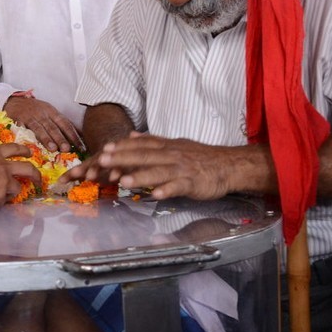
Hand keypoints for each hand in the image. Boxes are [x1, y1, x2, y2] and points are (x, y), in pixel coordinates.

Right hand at [0, 142, 40, 210]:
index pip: (13, 148)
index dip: (23, 151)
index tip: (29, 154)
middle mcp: (3, 165)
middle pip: (27, 167)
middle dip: (35, 173)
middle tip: (37, 178)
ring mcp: (5, 180)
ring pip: (18, 186)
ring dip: (14, 191)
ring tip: (7, 196)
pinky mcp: (2, 195)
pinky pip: (4, 200)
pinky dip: (0, 201)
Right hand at [4, 95, 82, 152]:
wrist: (14, 100)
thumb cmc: (34, 110)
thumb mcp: (49, 113)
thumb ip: (60, 124)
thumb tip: (77, 137)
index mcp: (52, 112)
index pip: (66, 124)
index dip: (74, 136)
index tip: (81, 147)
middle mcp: (43, 114)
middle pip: (53, 127)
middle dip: (61, 138)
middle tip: (67, 149)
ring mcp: (30, 116)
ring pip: (40, 128)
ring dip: (46, 139)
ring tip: (53, 149)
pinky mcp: (18, 120)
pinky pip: (23, 128)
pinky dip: (26, 135)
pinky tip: (30, 144)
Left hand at [63, 133, 236, 200]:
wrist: (228, 165)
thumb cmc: (199, 158)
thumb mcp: (174, 145)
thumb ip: (152, 141)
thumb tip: (131, 136)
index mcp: (165, 147)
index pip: (140, 146)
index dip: (122, 147)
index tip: (104, 149)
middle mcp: (171, 155)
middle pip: (144, 156)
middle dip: (123, 158)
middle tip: (104, 161)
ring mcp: (181, 169)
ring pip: (158, 171)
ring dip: (140, 176)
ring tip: (123, 182)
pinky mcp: (192, 183)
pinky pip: (177, 186)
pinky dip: (166, 190)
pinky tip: (154, 196)